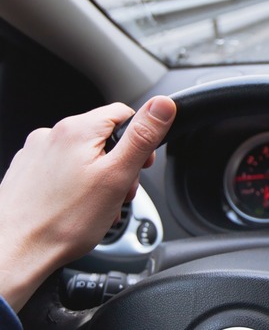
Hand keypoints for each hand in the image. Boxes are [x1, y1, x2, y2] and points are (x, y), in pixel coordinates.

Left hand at [0, 96, 175, 311]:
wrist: (14, 253)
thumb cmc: (63, 221)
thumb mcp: (117, 175)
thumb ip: (143, 136)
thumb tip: (163, 105)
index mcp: (77, 129)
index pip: (124, 113)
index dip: (140, 140)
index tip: (141, 166)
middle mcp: (52, 135)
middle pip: (104, 138)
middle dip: (119, 165)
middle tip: (120, 194)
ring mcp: (35, 154)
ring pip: (83, 156)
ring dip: (99, 178)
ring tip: (98, 207)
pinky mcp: (26, 173)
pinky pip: (63, 171)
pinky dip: (76, 187)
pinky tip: (77, 209)